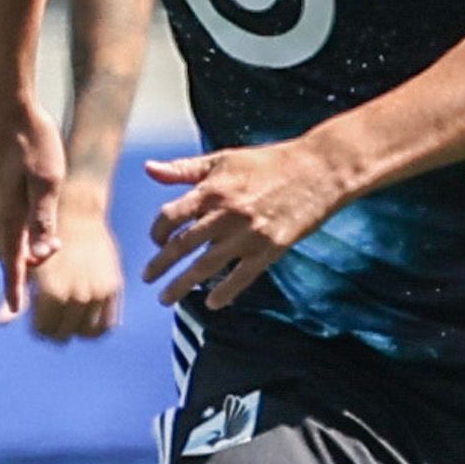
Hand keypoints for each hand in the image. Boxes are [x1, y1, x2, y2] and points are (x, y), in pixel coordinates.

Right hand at [0, 100, 65, 322]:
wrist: (3, 101)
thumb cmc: (31, 136)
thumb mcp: (47, 178)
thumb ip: (43, 217)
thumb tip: (42, 251)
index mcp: (9, 211)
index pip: (12, 259)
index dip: (14, 286)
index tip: (12, 310)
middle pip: (5, 251)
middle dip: (21, 264)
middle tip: (49, 253)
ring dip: (14, 248)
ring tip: (39, 243)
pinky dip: (8, 231)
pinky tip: (21, 222)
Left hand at [29, 196, 126, 340]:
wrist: (76, 213)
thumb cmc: (44, 238)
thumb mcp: (26, 266)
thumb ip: (15, 296)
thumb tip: (0, 323)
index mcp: (53, 293)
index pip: (44, 331)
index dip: (37, 327)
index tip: (36, 318)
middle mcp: (78, 296)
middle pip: (63, 334)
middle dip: (54, 329)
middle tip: (51, 317)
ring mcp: (99, 294)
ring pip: (87, 333)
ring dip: (76, 329)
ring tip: (68, 318)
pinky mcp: (114, 288)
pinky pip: (108, 323)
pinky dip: (96, 325)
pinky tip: (86, 316)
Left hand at [142, 138, 348, 312]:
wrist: (317, 171)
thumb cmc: (268, 163)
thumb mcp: (223, 159)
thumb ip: (184, 169)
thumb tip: (149, 168)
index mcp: (212, 190)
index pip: (171, 216)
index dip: (157, 231)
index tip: (156, 241)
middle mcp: (226, 214)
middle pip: (183, 245)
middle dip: (160, 265)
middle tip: (147, 279)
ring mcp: (248, 234)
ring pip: (205, 266)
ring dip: (182, 285)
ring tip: (167, 298)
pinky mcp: (270, 249)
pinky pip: (241, 277)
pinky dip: (224, 292)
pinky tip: (211, 303)